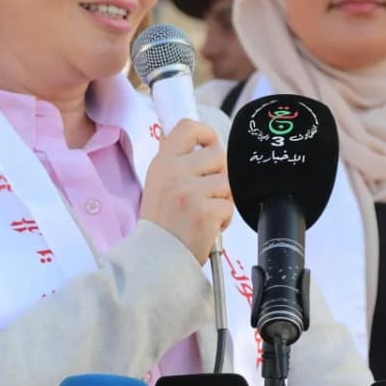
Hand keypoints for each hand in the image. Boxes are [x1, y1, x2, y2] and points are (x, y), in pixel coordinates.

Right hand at [140, 118, 232, 262]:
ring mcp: (190, 192)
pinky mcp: (205, 212)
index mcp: (162, 163)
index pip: (188, 127)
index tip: (209, 146)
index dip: (206, 134)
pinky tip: (207, 227)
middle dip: (220, 174)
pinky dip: (223, 219)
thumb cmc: (162, 224)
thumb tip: (204, 144)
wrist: (156, 258)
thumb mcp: (159, 184)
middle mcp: (174, 173)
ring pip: (227, 182)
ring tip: (205, 213)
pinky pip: (229, 206)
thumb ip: (177, 162)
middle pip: (218, 154)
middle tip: (208, 192)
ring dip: (222, 199)